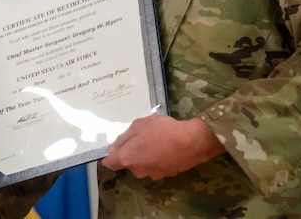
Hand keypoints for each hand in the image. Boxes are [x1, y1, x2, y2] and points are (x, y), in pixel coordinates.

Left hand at [100, 114, 224, 179]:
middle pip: (128, 162)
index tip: (111, 149)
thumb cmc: (162, 130)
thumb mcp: (139, 126)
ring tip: (155, 139)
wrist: (192, 142)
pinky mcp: (166, 174)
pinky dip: (157, 158)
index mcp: (128, 158)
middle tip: (140, 136)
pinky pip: (156, 165)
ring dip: (145, 154)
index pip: (109, 163)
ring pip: (142, 164)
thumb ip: (123, 138)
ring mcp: (153, 174)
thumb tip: (113, 148)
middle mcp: (138, 171)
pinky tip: (166, 146)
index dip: (108, 156)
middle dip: (131, 151)